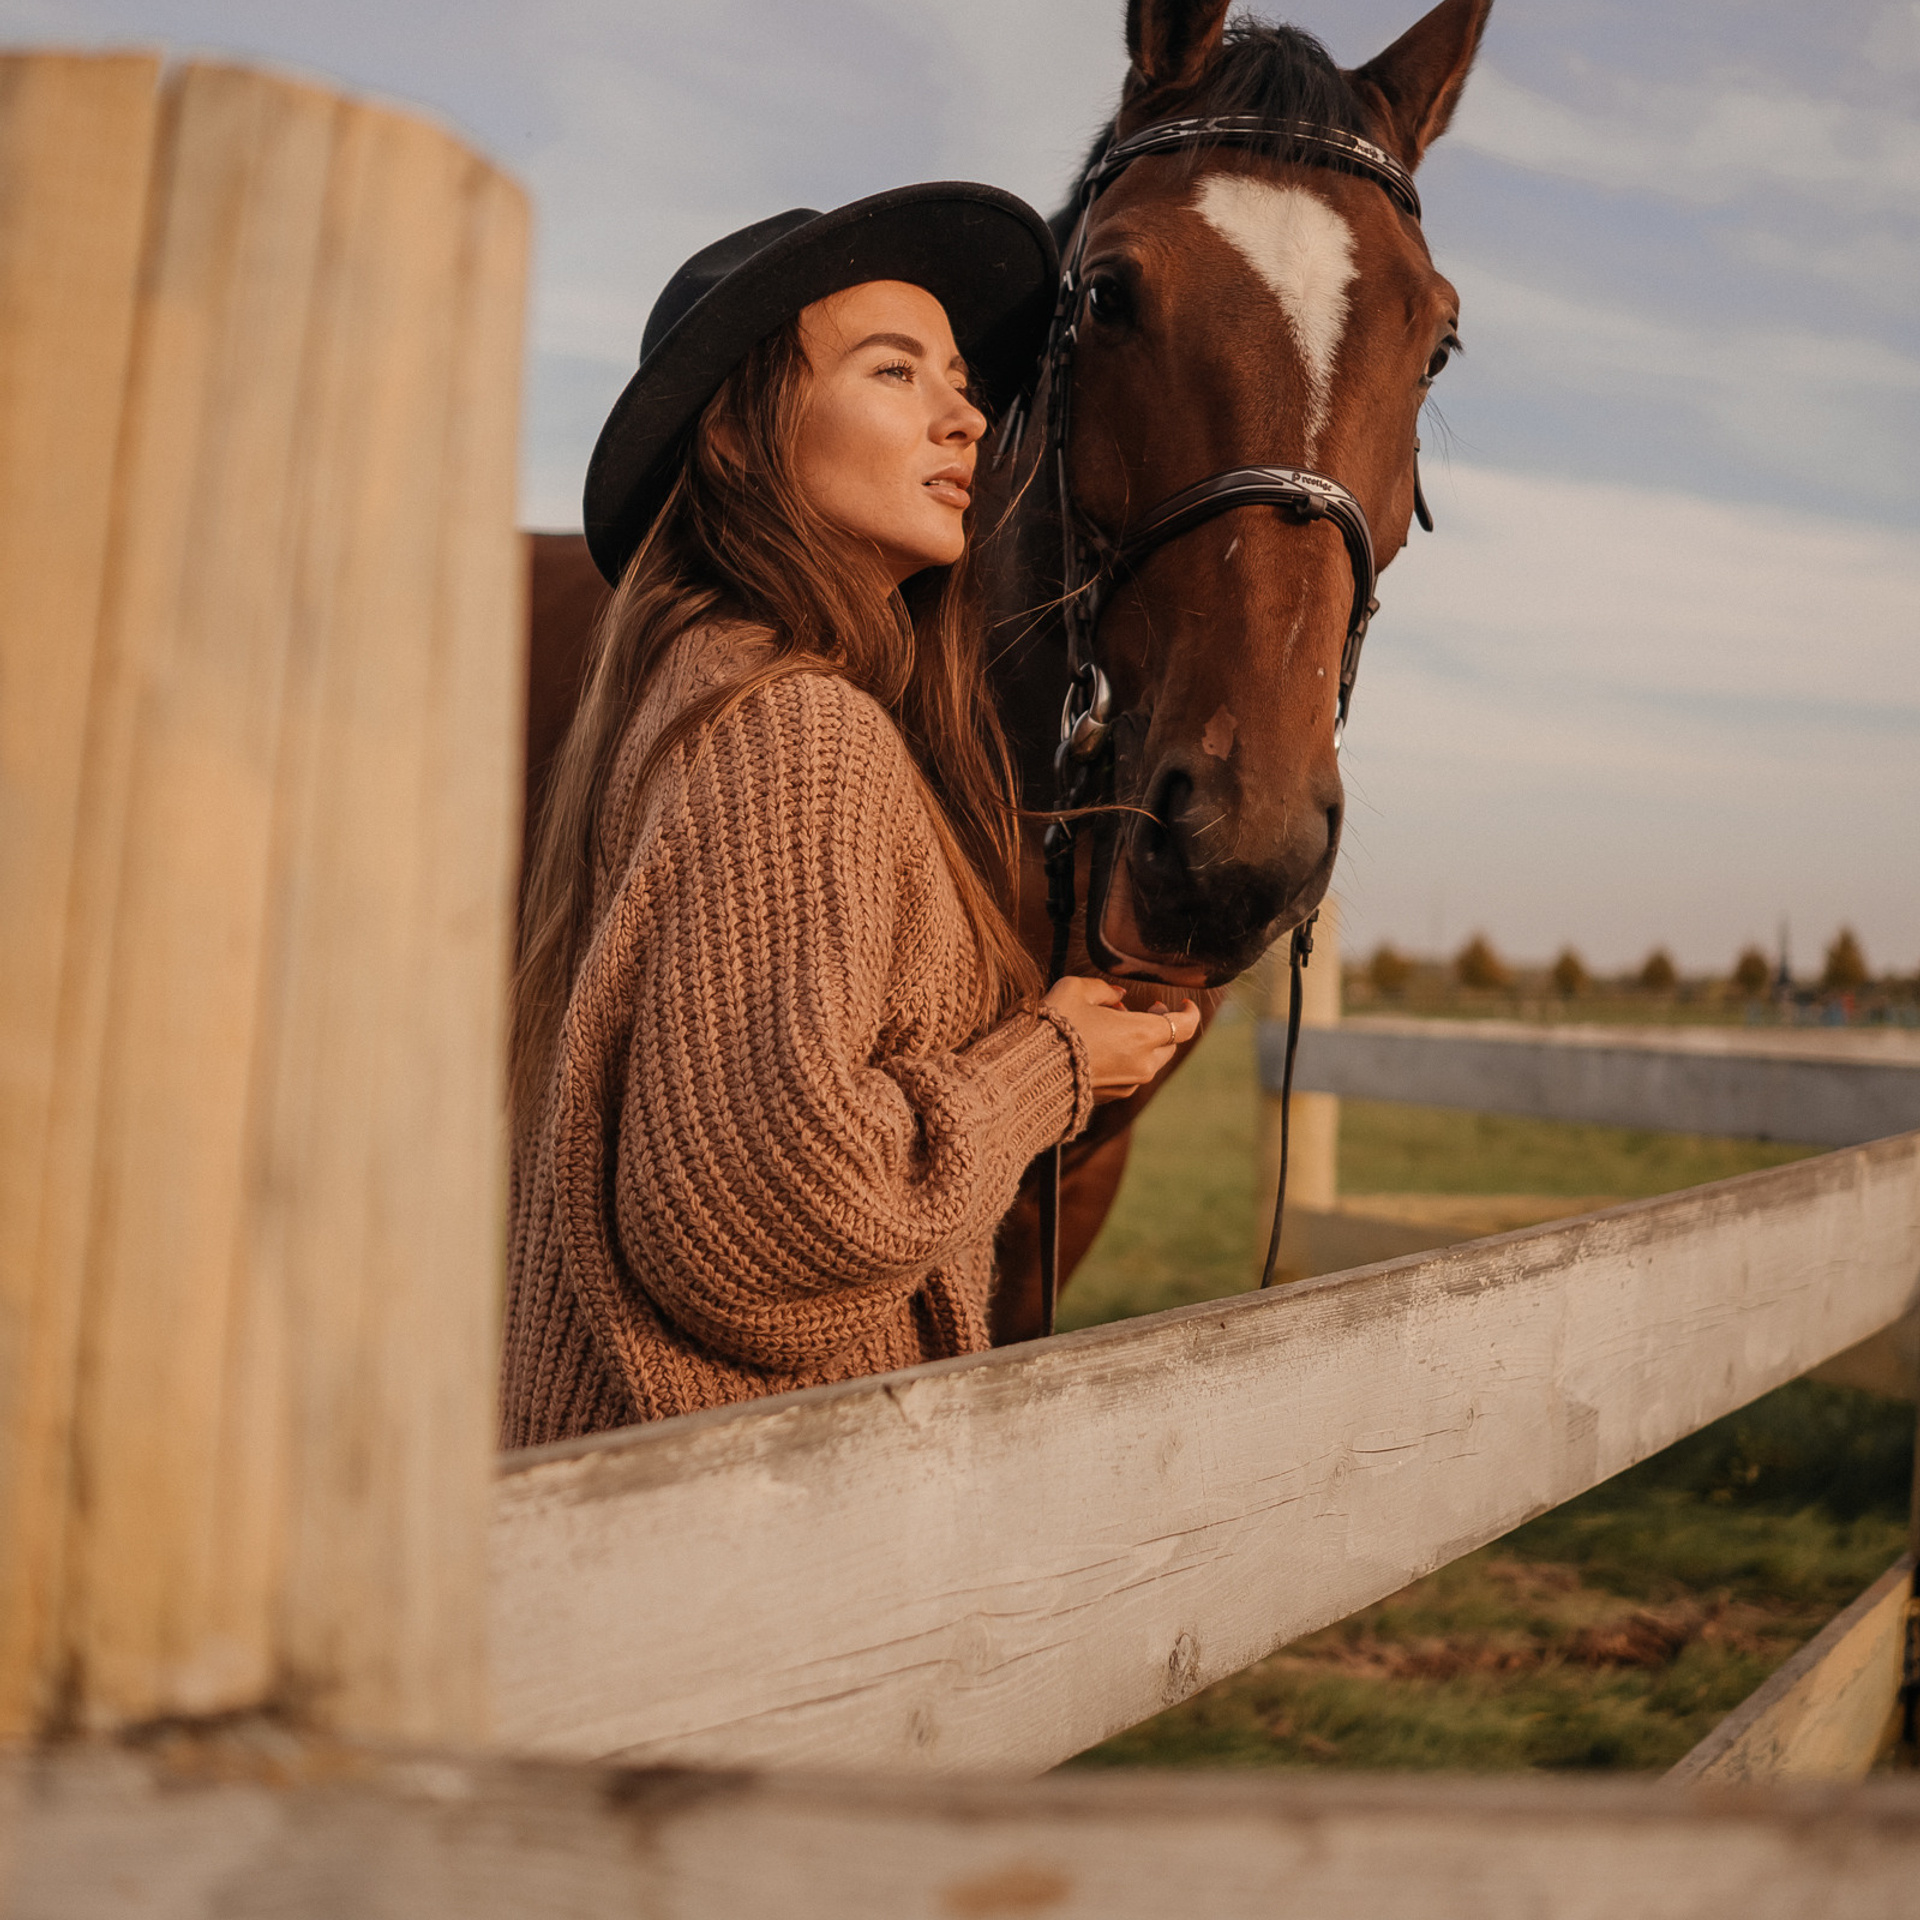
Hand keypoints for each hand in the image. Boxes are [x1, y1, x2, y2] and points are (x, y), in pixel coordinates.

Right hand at [1041, 976, 1200, 1102]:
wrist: (1029, 1073)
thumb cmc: (1053, 1026)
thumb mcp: (1074, 990)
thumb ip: (1103, 989)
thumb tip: (1118, 996)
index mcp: (1143, 1035)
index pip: (1184, 1026)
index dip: (1189, 1012)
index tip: (1185, 1003)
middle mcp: (1143, 1064)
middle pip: (1168, 1044)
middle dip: (1160, 1024)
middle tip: (1144, 1008)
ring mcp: (1128, 1084)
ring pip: (1149, 1061)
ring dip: (1141, 1043)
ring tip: (1114, 1025)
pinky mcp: (1112, 1097)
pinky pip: (1130, 1075)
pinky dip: (1127, 1059)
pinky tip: (1102, 1047)